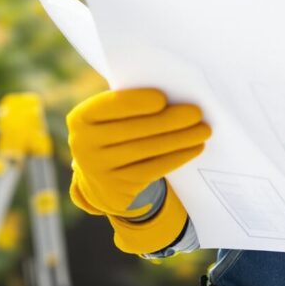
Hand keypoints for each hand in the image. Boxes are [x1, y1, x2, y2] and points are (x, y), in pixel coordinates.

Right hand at [66, 88, 209, 216]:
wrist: (103, 179)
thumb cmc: (115, 134)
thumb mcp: (110, 119)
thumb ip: (129, 107)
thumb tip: (174, 97)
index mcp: (81, 118)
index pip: (111, 106)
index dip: (136, 102)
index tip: (163, 98)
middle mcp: (83, 145)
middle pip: (135, 129)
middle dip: (170, 120)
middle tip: (196, 113)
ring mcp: (99, 170)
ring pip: (147, 149)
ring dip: (180, 138)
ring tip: (203, 130)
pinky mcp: (118, 188)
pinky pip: (154, 169)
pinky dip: (177, 157)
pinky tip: (194, 148)